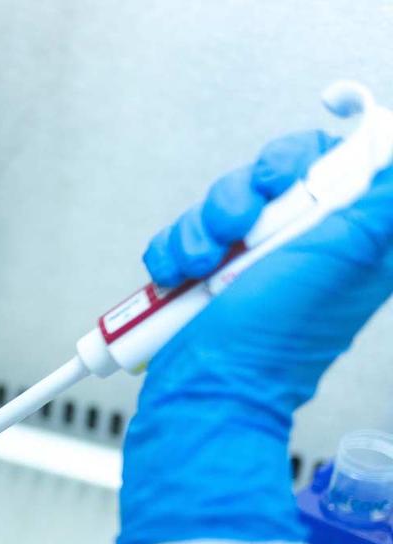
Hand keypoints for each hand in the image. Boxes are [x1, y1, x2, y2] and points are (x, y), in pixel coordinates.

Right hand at [119, 131, 392, 543]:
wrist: (204, 390)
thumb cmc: (270, 344)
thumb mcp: (344, 260)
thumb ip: (380, 207)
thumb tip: (391, 160)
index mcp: (353, 235)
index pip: (347, 158)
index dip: (314, 151)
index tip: (285, 171)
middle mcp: (305, 242)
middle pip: (276, 170)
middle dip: (244, 194)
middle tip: (241, 227)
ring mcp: (253, 258)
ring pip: (224, 200)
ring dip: (201, 230)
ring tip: (200, 267)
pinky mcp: (208, 273)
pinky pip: (185, 233)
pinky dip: (174, 253)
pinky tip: (178, 280)